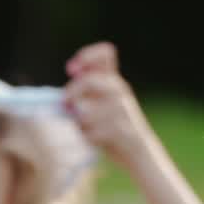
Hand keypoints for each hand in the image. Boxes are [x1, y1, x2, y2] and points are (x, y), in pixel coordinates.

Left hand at [64, 42, 154, 169]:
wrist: (139, 150)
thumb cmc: (113, 127)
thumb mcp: (102, 103)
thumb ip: (87, 90)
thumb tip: (68, 78)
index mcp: (114, 81)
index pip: (105, 53)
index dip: (86, 56)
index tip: (71, 69)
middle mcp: (119, 90)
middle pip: (87, 81)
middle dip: (71, 93)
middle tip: (65, 105)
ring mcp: (121, 109)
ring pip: (84, 112)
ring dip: (79, 123)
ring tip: (86, 128)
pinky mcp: (120, 130)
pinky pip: (90, 132)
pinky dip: (87, 138)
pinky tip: (95, 140)